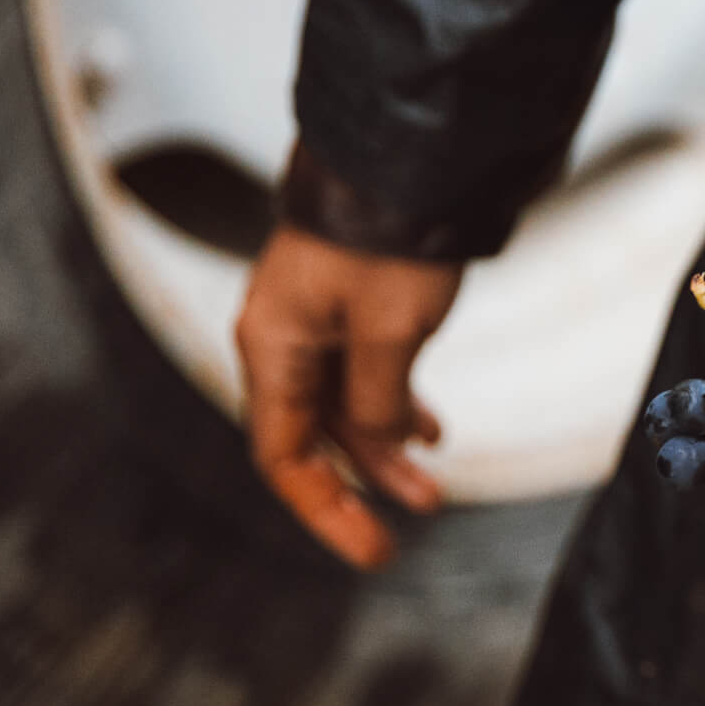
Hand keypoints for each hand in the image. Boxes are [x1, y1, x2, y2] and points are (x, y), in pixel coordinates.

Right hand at [235, 225, 463, 568]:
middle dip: (360, 485)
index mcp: (272, 347)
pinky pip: (362, 372)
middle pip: (312, 437)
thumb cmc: (390, 234)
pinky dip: (395, 405)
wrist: (408, 155)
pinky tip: (429, 430)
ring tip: (433, 486)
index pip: (285, 456)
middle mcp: (283, 337)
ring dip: (386, 448)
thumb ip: (377, 400)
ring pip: (345, 407)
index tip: (371, 550)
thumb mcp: (390, 332)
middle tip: (406, 530)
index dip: (326, 509)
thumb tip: (381, 441)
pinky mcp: (349, 304)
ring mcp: (315, 319)